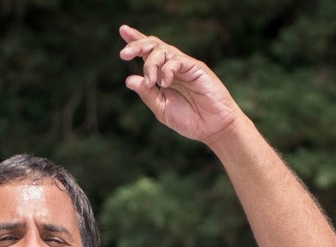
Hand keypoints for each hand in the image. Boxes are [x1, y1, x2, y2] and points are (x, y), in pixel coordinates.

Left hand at [119, 25, 243, 143]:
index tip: (123, 31)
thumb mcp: (161, 108)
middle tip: (123, 54)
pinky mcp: (196, 67)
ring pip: (163, 50)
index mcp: (162, 75)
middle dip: (137, 45)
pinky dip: (167, 69)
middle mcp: (173, 67)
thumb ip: (147, 94)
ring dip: (151, 64)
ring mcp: (185, 66)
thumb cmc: (189, 119)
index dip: (136, 41)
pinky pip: (177, 60)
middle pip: (153, 45)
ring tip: (152, 81)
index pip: (147, 53)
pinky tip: (164, 83)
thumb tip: (129, 79)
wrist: (212, 128)